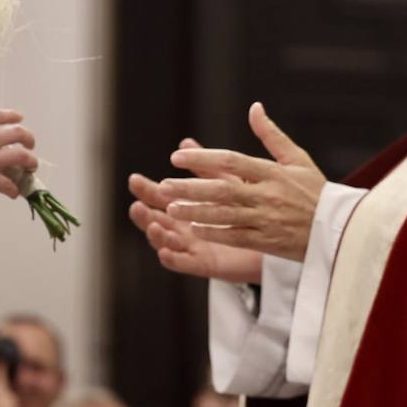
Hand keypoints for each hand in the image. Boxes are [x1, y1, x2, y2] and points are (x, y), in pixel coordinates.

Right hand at [0, 95, 37, 201]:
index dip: (12, 116)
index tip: (18, 118)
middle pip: (17, 133)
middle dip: (28, 137)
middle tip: (30, 143)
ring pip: (21, 157)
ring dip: (30, 161)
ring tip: (32, 166)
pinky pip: (8, 185)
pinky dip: (13, 190)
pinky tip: (14, 193)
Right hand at [128, 141, 262, 282]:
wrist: (271, 237)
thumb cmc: (246, 208)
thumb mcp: (227, 182)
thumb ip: (205, 166)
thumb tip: (185, 143)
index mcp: (185, 206)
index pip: (159, 196)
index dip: (146, 190)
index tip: (134, 180)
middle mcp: (182, 227)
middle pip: (156, 220)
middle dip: (144, 214)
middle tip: (137, 205)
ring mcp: (191, 246)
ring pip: (166, 242)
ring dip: (156, 235)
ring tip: (153, 225)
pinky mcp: (203, 263)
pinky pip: (183, 263)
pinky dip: (171, 258)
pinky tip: (164, 252)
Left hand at [159, 103, 324, 261]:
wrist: (340, 229)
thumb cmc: (316, 191)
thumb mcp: (298, 158)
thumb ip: (271, 135)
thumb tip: (255, 107)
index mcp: (273, 172)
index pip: (232, 161)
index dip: (203, 158)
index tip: (176, 158)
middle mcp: (267, 195)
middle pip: (222, 189)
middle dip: (191, 188)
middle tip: (163, 186)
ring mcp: (267, 220)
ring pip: (225, 215)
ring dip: (196, 212)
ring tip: (171, 209)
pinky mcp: (267, 241)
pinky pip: (236, 237)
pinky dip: (215, 233)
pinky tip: (194, 229)